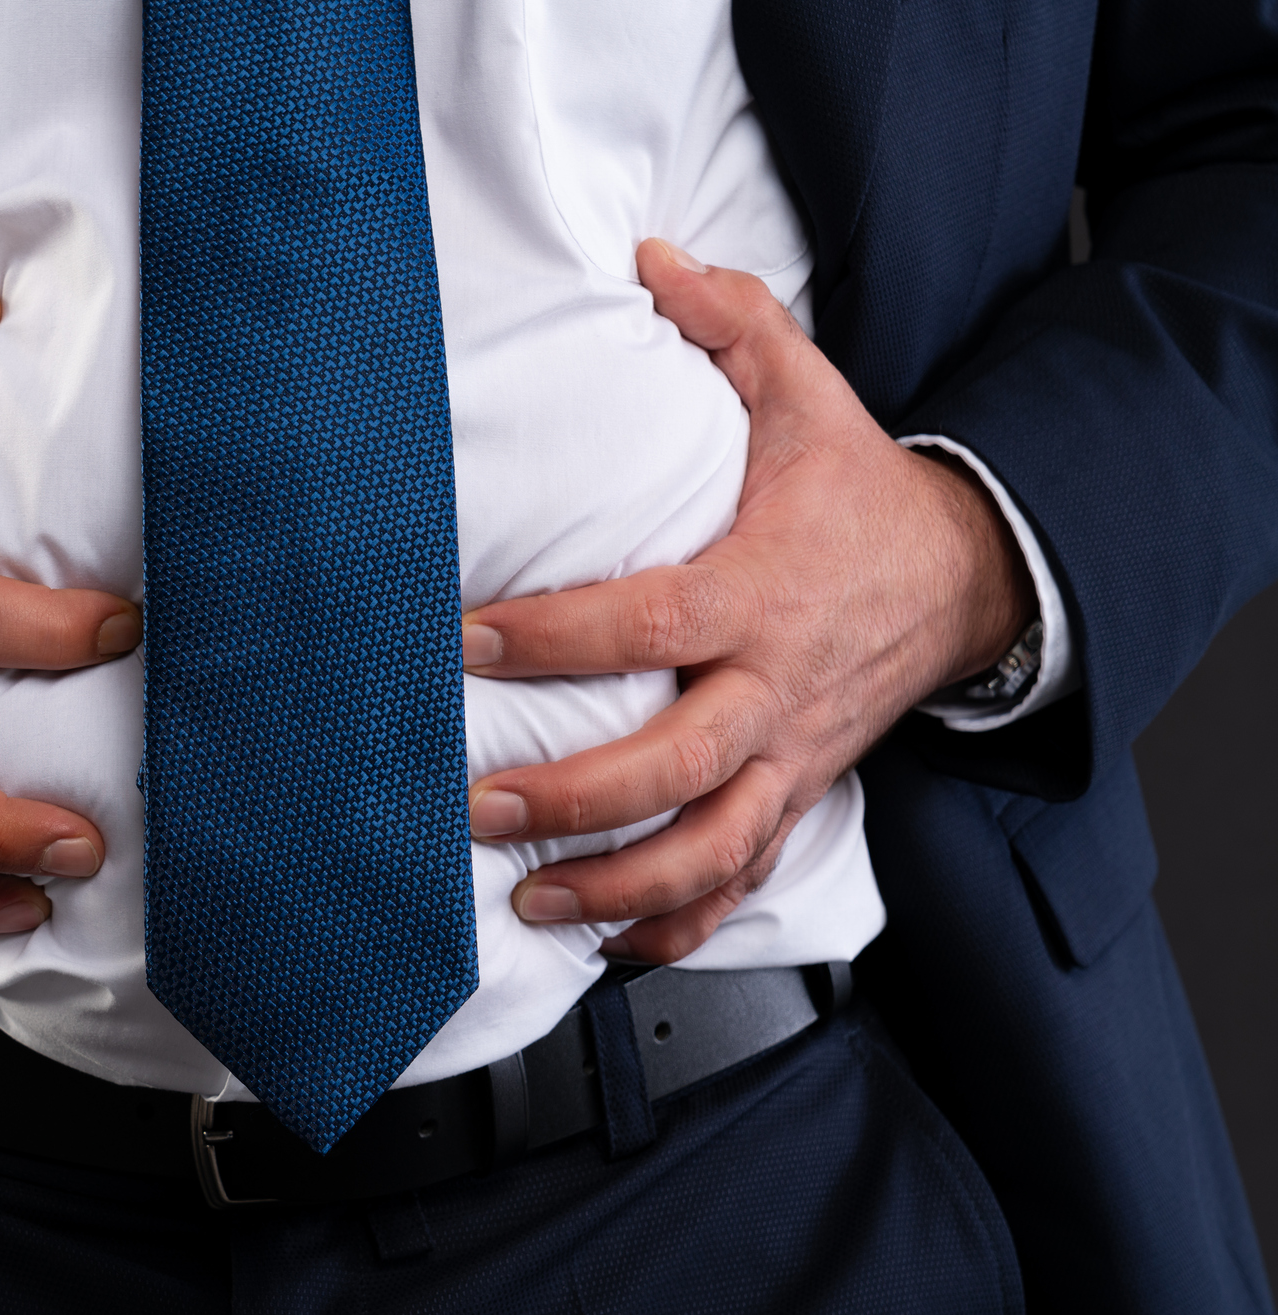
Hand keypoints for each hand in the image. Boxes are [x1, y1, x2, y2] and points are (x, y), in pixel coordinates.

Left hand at [462, 238, 1034, 962]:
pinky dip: (677, 923)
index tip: (461, 640)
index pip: (645, 624)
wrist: (968, 578)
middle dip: (571, 795)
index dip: (550, 638)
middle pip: (673, 765)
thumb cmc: (861, 494)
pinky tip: (609, 942)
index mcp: (762, 589)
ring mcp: (790, 754)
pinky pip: (744, 878)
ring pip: (709, 846)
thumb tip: (646, 257)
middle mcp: (774, 688)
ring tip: (530, 898)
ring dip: (615, 884)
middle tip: (476, 802)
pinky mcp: (797, 793)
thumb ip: (728, 326)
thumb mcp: (806, 394)